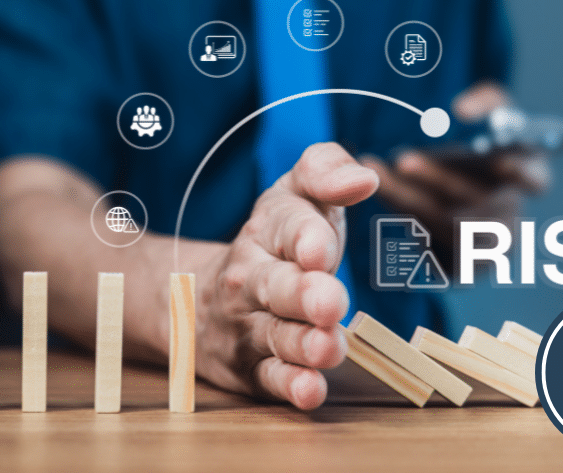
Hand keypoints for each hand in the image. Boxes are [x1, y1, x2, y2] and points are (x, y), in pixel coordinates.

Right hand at [193, 143, 378, 409]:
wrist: (197, 299)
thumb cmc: (274, 244)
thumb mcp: (294, 196)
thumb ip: (326, 172)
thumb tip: (366, 178)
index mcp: (267, 230)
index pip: (285, 227)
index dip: (305, 238)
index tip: (321, 250)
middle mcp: (251, 278)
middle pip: (276, 286)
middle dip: (303, 295)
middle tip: (330, 301)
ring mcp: (248, 326)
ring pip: (275, 336)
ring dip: (303, 345)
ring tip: (330, 347)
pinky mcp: (251, 370)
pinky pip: (269, 379)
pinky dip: (289, 387)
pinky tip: (310, 391)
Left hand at [359, 83, 550, 272]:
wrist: (457, 192)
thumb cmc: (482, 149)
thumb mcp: (495, 115)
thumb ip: (488, 102)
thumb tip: (461, 109)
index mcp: (530, 181)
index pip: (537, 181)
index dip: (523, 173)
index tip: (500, 158)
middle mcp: (512, 219)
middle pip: (480, 207)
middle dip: (440, 182)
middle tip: (404, 159)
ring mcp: (486, 250)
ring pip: (444, 226)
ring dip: (408, 198)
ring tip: (376, 171)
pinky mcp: (457, 269)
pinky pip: (426, 245)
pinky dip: (400, 216)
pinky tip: (379, 191)